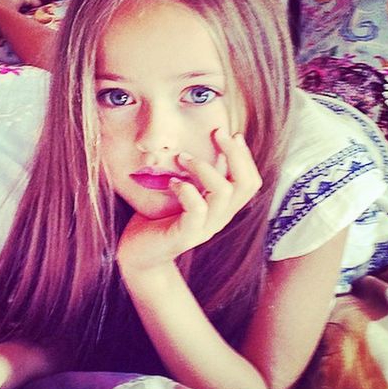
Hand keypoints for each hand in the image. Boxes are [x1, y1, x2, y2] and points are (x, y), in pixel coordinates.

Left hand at [117, 129, 261, 273]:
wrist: (138, 255)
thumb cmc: (155, 219)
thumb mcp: (179, 193)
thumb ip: (192, 176)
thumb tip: (195, 143)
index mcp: (221, 208)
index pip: (249, 181)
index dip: (245, 156)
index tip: (231, 133)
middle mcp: (218, 218)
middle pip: (246, 184)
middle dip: (235, 154)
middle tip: (217, 132)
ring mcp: (204, 228)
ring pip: (224, 193)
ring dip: (204, 168)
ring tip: (183, 157)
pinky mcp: (185, 236)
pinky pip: (197, 210)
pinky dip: (187, 190)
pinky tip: (172, 183)